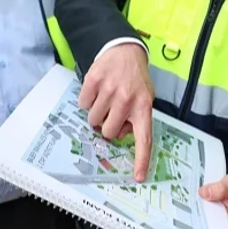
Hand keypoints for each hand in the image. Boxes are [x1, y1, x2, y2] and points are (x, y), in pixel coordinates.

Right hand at [80, 43, 154, 180]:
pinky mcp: (93, 81)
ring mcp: (109, 90)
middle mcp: (127, 100)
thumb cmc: (135, 80)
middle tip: (112, 113)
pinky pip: (83, 104)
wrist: (124, 51)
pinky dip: (88, 100)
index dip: (141, 159)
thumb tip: (120, 135)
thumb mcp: (144, 98)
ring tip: (106, 98)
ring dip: (97, 113)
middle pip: (109, 132)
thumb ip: (136, 119)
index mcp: (144, 107)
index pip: (144, 139)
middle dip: (108, 126)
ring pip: (93, 120)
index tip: (139, 177)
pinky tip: (98, 90)